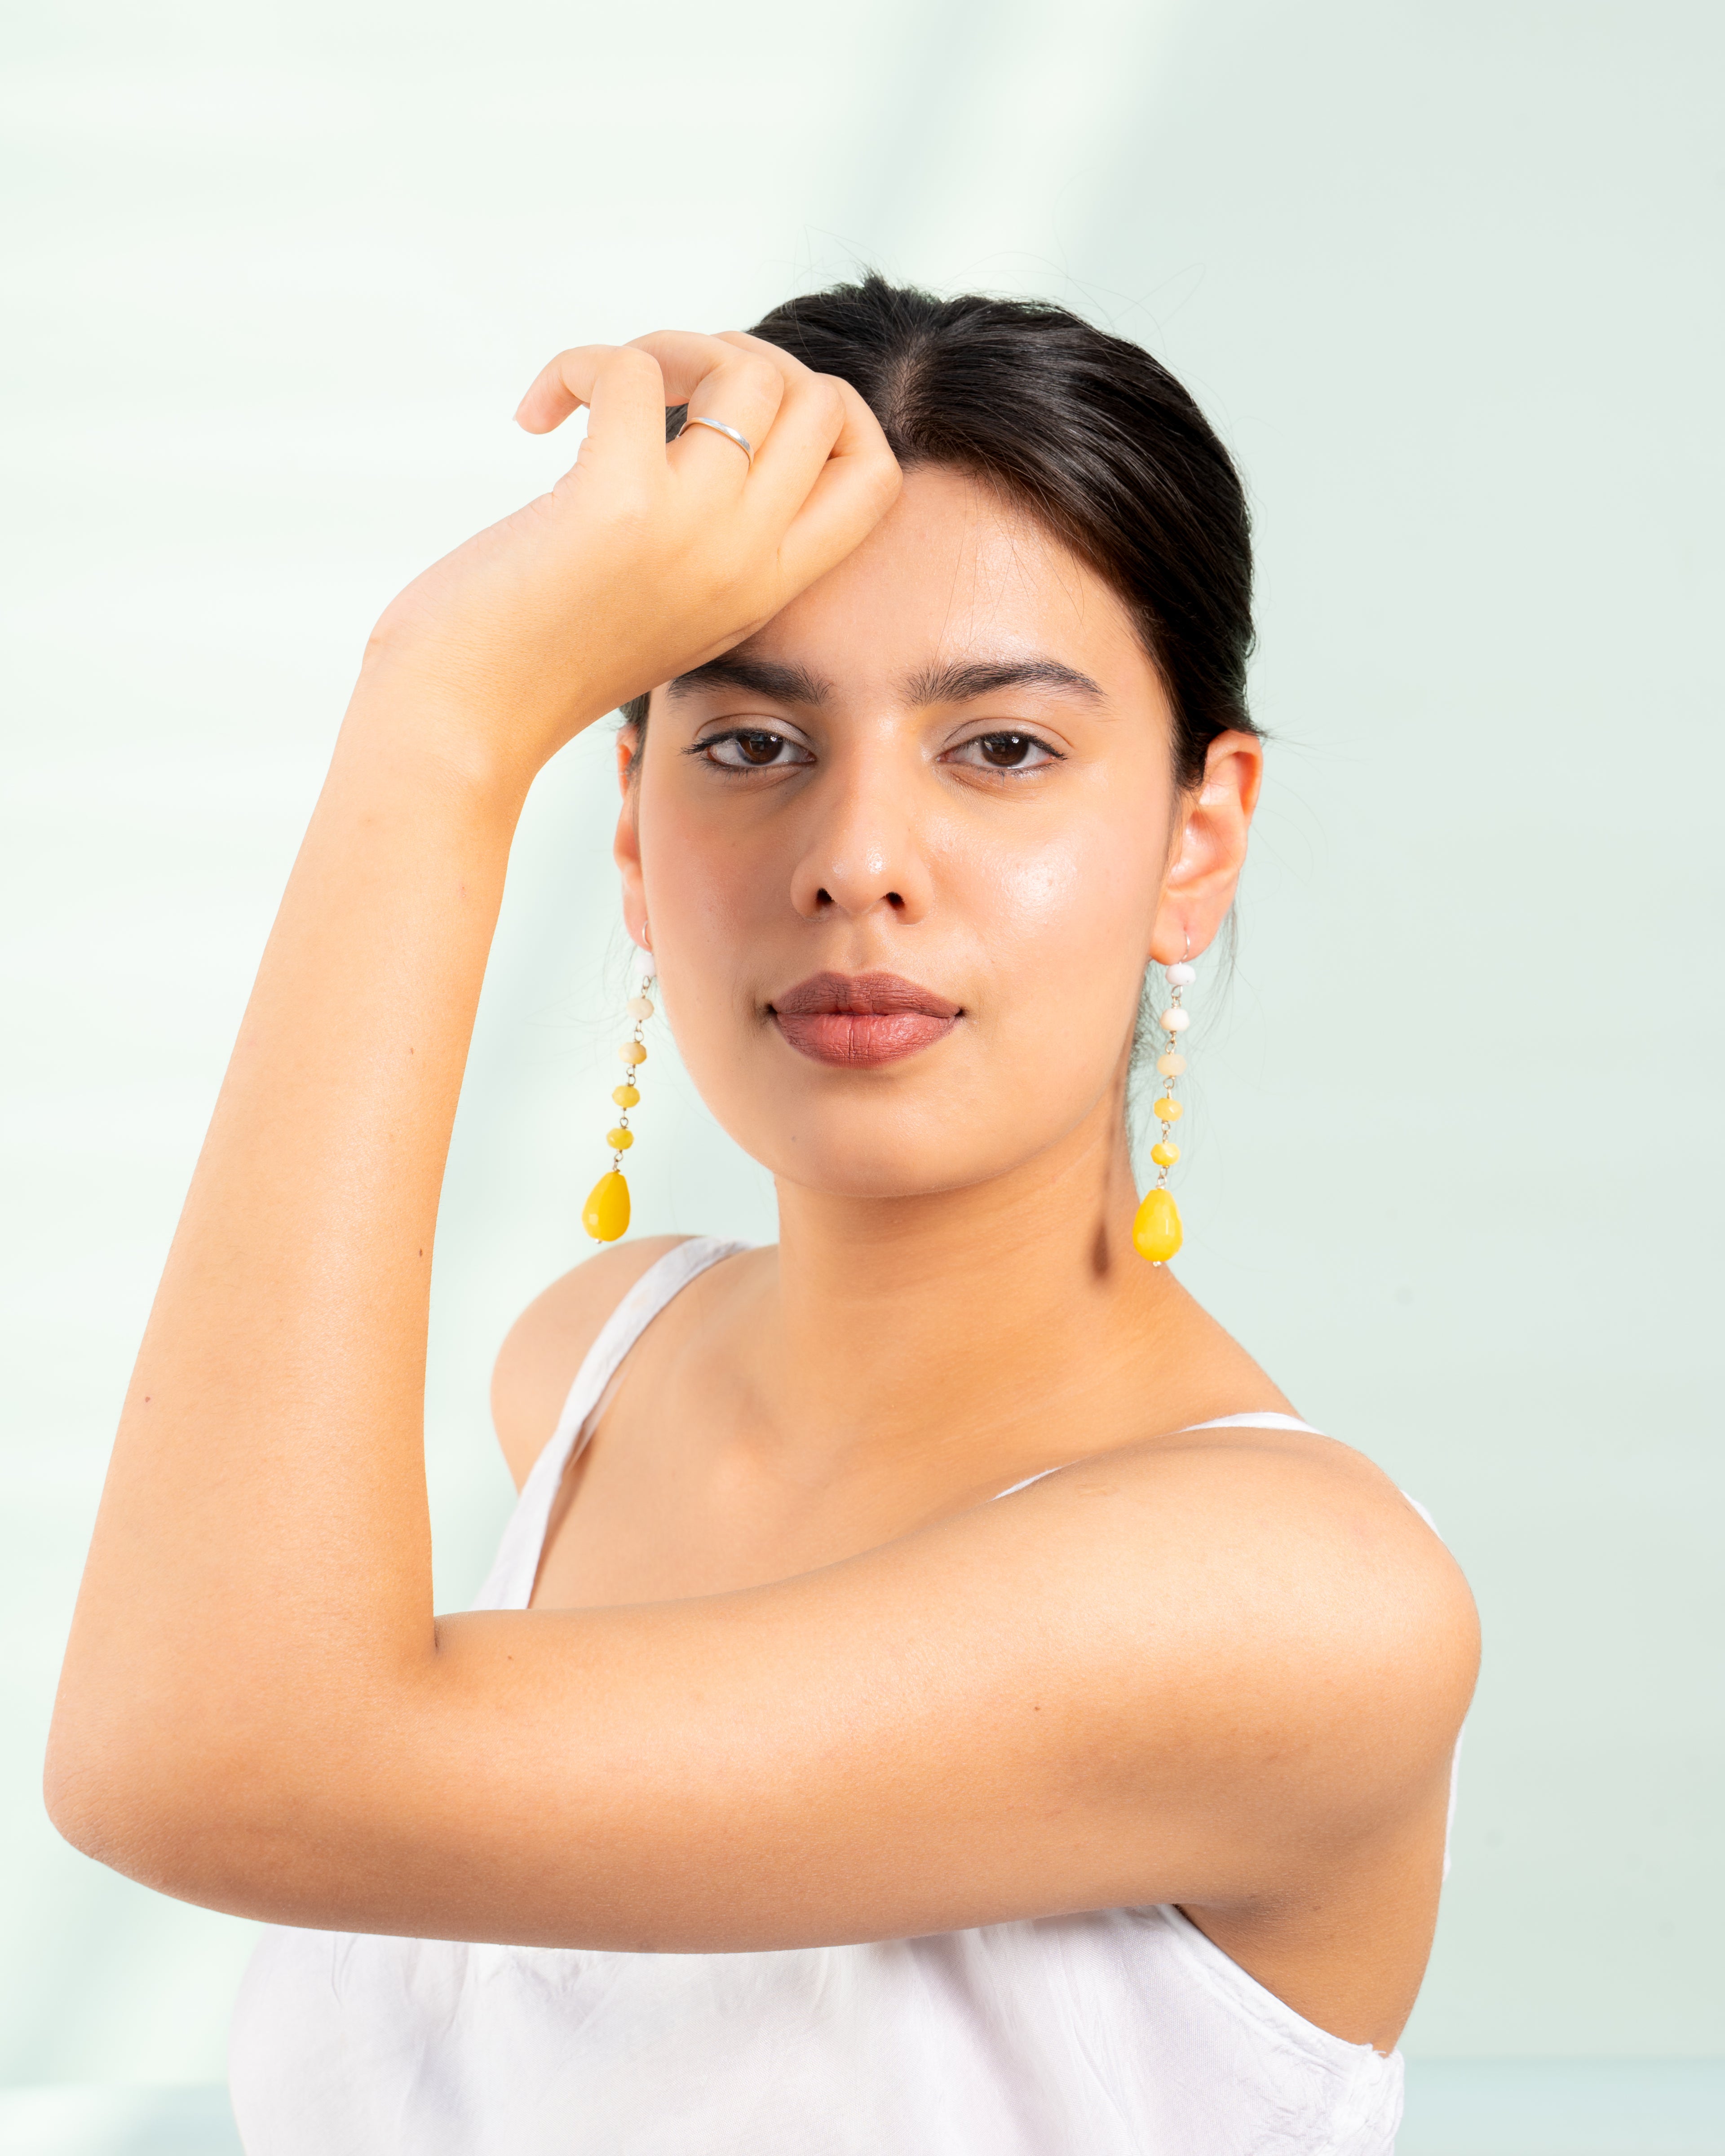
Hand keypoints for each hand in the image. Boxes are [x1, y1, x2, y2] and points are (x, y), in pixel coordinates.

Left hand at [356, 331, 901, 790]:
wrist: (465, 721)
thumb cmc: (540, 659)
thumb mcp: (664, 603)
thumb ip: (709, 535)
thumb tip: (707, 413)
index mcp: (766, 586)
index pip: (875, 474)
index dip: (828, 410)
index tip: (740, 409)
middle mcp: (747, 557)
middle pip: (820, 398)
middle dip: (740, 357)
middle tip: (659, 393)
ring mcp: (692, 529)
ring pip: (745, 367)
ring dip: (667, 347)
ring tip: (600, 391)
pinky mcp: (618, 500)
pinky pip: (630, 368)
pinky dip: (576, 365)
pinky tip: (536, 417)